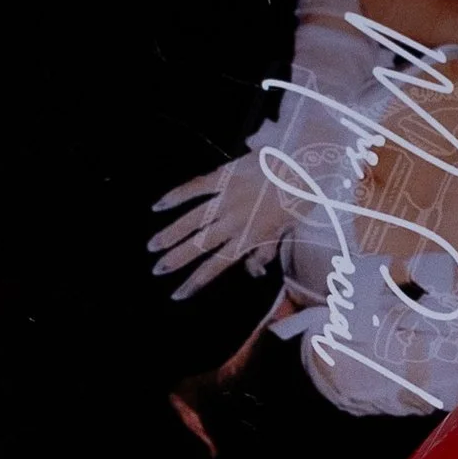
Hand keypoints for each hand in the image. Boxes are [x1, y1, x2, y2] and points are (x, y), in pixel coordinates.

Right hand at [150, 160, 284, 299]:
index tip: (178, 294)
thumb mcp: (286, 232)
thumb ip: (266, 252)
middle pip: (199, 245)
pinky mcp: (223, 177)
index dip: (196, 281)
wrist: (305, 164)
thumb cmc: (298, 199)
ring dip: (170, 234)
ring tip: (153, 246)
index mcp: (250, 238)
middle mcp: (235, 222)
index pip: (217, 266)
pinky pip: (195, 188)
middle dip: (176, 259)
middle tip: (157, 270)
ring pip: (192, 221)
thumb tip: (254, 272)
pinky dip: (176, 196)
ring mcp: (227, 199)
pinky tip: (158, 206)